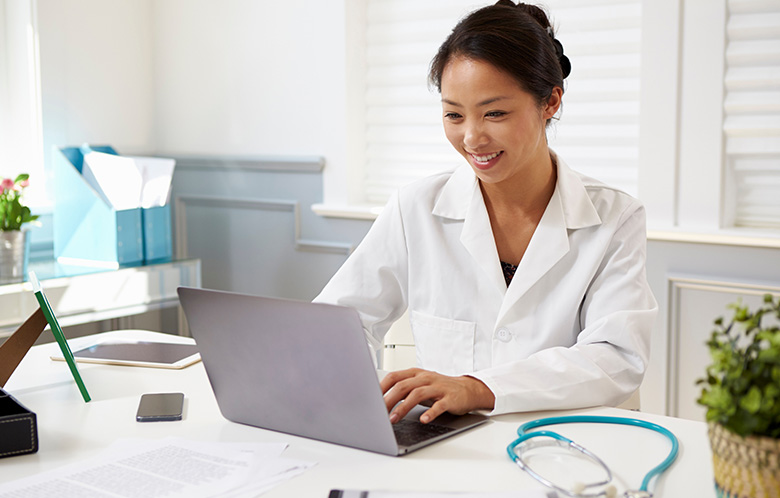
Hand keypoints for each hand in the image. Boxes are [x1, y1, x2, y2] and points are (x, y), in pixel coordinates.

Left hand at [380, 368, 494, 423]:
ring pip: (417, 394)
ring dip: (403, 407)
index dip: (380, 387)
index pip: (394, 376)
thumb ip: (403, 390)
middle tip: (377, 413)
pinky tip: (423, 419)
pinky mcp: (450, 398)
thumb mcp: (420, 384)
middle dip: (388, 400)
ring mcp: (438, 387)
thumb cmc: (439, 388)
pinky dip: (430, 412)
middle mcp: (425, 378)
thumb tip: (380, 401)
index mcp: (416, 373)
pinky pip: (439, 405)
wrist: (467, 389)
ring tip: (393, 419)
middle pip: (403, 386)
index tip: (369, 399)